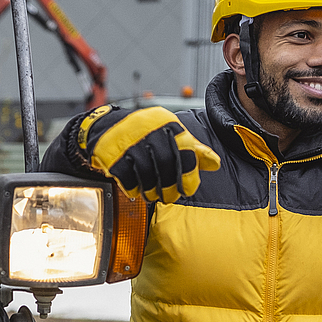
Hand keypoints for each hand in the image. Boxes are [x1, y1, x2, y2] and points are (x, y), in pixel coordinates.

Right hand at [84, 106, 219, 202]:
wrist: (106, 126)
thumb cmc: (144, 133)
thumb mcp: (169, 134)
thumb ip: (191, 148)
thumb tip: (214, 164)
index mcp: (167, 123)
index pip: (185, 148)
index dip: (189, 173)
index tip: (188, 189)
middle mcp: (149, 130)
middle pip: (165, 162)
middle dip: (169, 185)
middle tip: (171, 197)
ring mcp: (129, 142)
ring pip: (145, 172)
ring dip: (151, 190)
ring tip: (154, 196)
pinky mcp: (112, 154)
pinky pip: (126, 177)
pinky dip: (133, 188)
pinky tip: (137, 191)